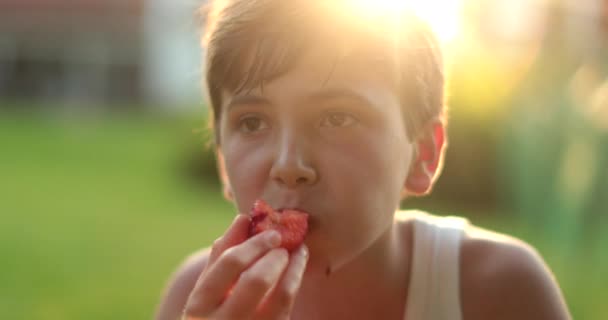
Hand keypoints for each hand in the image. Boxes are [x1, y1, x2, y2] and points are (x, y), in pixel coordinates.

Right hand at [183, 214, 308, 319]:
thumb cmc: (214, 311)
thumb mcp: (209, 287)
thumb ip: (222, 254)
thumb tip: (243, 218)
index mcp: (199, 305)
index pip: (230, 263)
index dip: (255, 244)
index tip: (272, 233)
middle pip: (256, 280)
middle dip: (275, 256)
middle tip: (284, 244)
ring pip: (280, 295)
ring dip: (293, 267)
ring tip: (298, 252)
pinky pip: (289, 307)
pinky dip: (295, 282)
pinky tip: (297, 269)